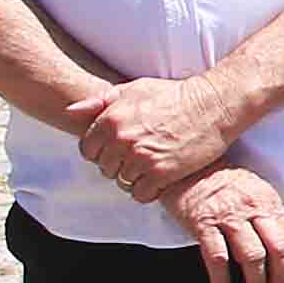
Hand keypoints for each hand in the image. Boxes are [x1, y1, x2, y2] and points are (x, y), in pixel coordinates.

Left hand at [73, 74, 239, 199]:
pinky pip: (141, 194)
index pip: (88, 149)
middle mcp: (122, 140)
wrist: (213, 105)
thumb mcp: (134, 89)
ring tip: (151, 166)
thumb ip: (100, 101)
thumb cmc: (174, 94)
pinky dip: (149, 190)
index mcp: (111, 119)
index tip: (118, 148)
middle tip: (139, 156)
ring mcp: (141, 158)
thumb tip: (70, 111)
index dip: (102, 151)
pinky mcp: (162, 174)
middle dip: (118, 164)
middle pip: (105, 168)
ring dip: (134, 178)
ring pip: (122, 182)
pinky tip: (160, 177)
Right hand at [166, 165, 283, 282]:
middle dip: (281, 276)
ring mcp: (227, 215)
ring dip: (256, 282)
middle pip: (277, 248)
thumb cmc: (220, 181)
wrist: (184, 167)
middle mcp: (252, 207)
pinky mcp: (202, 222)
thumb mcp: (252, 190)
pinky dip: (221, 278)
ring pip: (252, 256)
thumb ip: (267, 216)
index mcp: (268, 200)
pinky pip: (217, 256)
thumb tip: (283, 250)